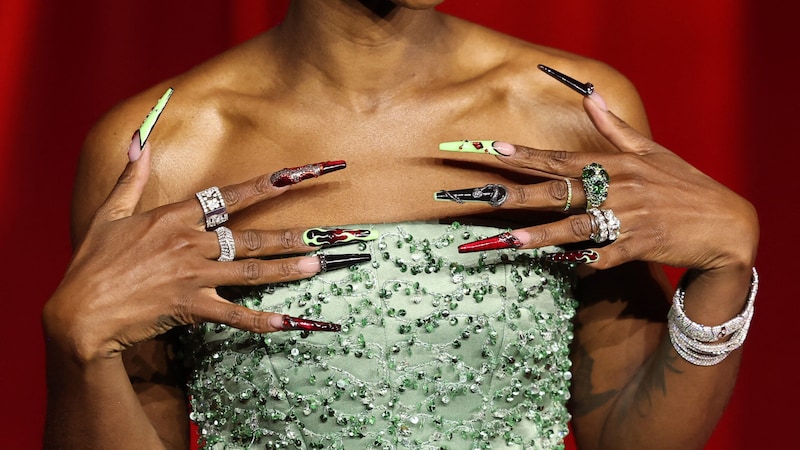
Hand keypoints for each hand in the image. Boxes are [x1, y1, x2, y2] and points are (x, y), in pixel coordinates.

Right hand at [42, 133, 350, 362]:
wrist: (80, 311)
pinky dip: (260, 320)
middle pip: (252, 235)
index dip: (265, 185)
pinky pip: (234, 314)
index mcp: (175, 217)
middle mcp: (191, 243)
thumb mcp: (109, 213)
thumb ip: (131, 177)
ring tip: (318, 266)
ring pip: (251, 270)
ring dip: (287, 269)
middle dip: (292, 233)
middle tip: (326, 233)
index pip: (229, 196)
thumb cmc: (93, 263)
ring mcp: (194, 275)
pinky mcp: (191, 306)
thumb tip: (137, 140)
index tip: (296, 175)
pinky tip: (286, 322)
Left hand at [457, 93, 758, 271]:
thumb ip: (616, 128)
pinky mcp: (640, 247)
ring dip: (543, 234)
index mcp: (618, 165)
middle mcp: (619, 189)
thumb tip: (590, 98)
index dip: (529, 155)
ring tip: (512, 240)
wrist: (726, 224)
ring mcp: (629, 219)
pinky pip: (605, 257)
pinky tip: (561, 267)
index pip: (564, 159)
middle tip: (487, 196)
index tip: (496, 150)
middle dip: (521, 194)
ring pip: (577, 227)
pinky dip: (584, 263)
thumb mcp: (653, 151)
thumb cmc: (685, 185)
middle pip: (561, 192)